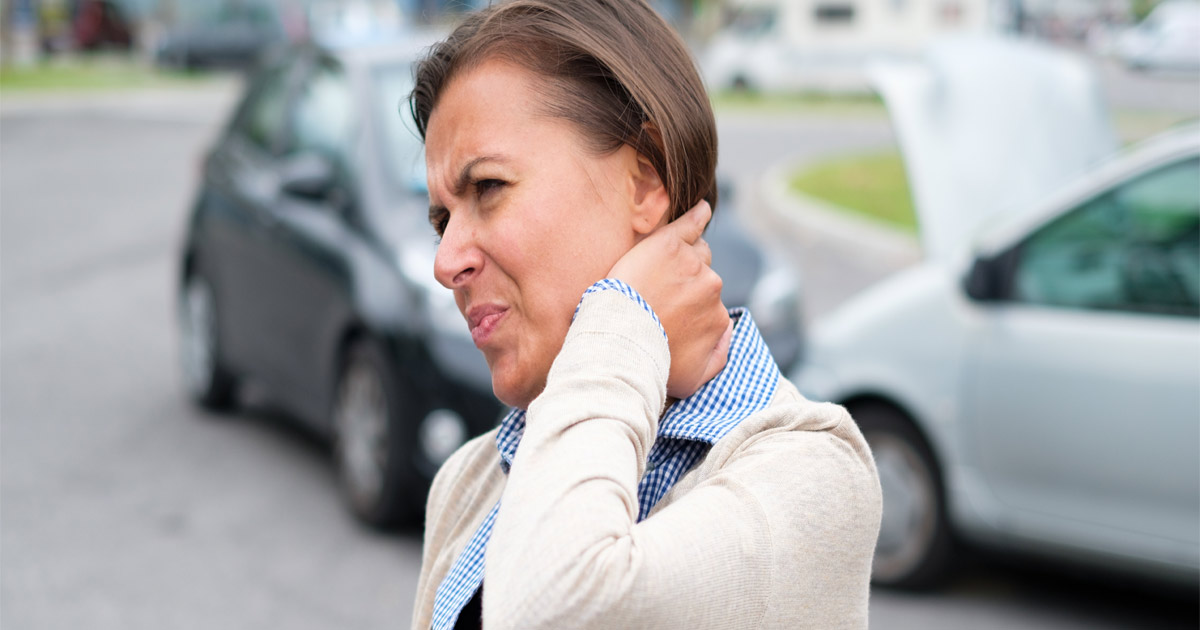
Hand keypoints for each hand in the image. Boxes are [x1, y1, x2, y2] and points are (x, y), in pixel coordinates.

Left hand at [609, 201, 732, 398]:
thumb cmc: (652, 363)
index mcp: (717, 316)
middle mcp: (711, 287)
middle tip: (655, 295)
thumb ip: (718, 359)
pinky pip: (690, 223)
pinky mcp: (668, 244)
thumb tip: (729, 334)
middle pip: (702, 275)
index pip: (708, 303)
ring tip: (660, 268)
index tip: (667, 313)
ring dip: (682, 258)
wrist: (621, 341)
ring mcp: (691, 263)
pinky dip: (696, 216)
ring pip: (694, 252)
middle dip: (683, 284)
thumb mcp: (692, 379)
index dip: (687, 307)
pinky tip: (699, 210)